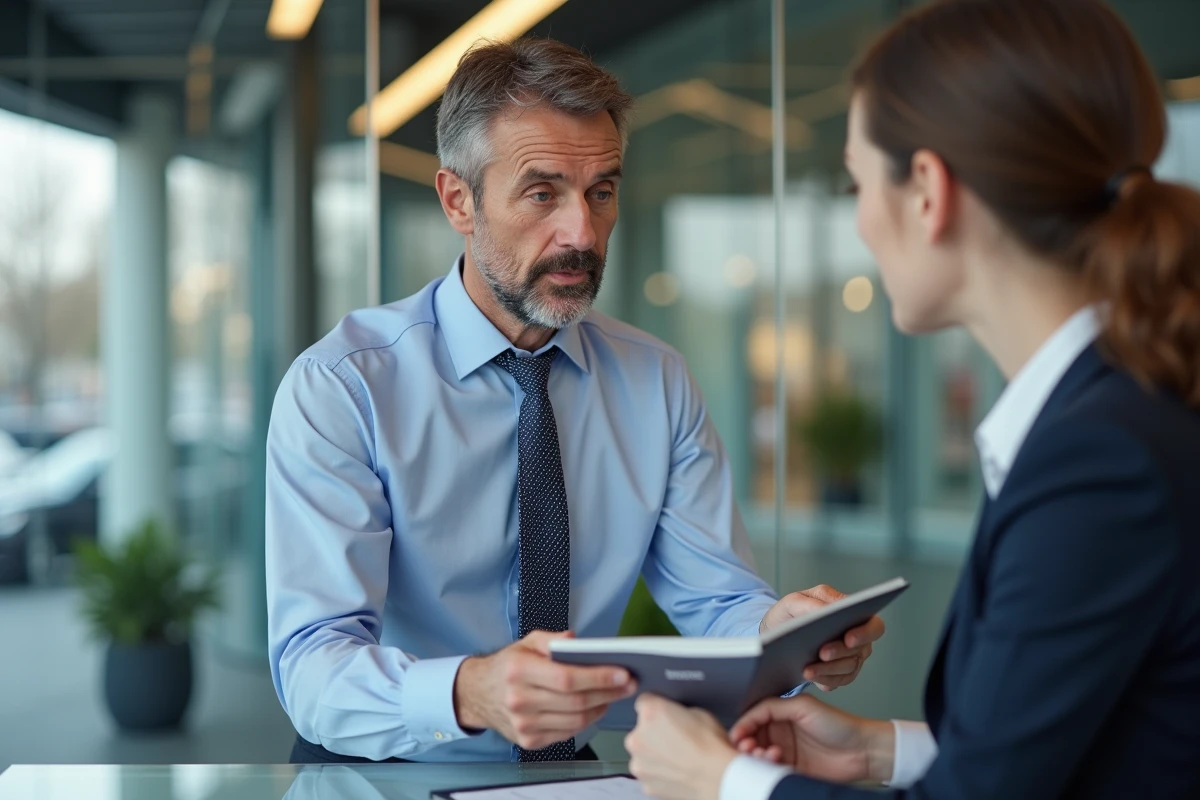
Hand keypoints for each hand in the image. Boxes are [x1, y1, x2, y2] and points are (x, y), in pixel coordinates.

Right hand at [453, 631, 636, 750]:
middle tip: (629, 683)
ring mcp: (523, 724)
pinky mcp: (528, 740)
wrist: (478, 694)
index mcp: (518, 670)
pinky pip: (567, 733)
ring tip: (615, 694)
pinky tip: (594, 707)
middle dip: (608, 692)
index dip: (598, 677)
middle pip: (575, 701)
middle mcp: (519, 700)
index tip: (622, 673)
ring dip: (601, 707)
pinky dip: (586, 721)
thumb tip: (578, 642)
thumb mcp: (527, 642)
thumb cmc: (508, 665)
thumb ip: (553, 640)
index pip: (567, 678)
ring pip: (575, 721)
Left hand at [625, 695, 734, 799]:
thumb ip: (675, 712)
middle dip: (655, 734)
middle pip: (641, 730)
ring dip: (655, 754)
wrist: (719, 778)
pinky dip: (660, 773)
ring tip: (680, 758)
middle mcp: (638, 737)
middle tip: (676, 739)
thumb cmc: (712, 747)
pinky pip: (650, 774)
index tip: (664, 715)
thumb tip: (673, 717)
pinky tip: (678, 771)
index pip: (644, 702)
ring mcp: (639, 763)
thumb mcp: (697, 711)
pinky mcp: (646, 784)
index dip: (657, 708)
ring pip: (644, 754)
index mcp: (650, 712)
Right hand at [730, 694, 894, 784]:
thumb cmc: (838, 725)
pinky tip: (775, 761)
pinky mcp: (791, 769)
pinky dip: (767, 767)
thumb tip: (748, 716)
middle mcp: (781, 732)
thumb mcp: (802, 706)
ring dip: (756, 755)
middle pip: (753, 737)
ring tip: (765, 754)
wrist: (862, 751)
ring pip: (759, 754)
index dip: (743, 725)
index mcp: (782, 713)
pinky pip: (771, 769)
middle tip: (747, 747)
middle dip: (746, 742)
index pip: (753, 717)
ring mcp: (786, 751)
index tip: (737, 734)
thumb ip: (773, 707)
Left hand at [759, 584, 884, 689]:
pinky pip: (837, 681)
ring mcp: (849, 658)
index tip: (848, 638)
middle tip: (823, 653)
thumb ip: (810, 602)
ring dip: (828, 669)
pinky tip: (809, 676)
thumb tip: (826, 610)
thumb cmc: (791, 613)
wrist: (776, 632)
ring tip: (808, 670)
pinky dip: (823, 679)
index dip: (865, 633)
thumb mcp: (794, 602)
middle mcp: (857, 639)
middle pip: (861, 650)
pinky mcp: (838, 675)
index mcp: (852, 615)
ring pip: (849, 668)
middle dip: (841, 652)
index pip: (874, 626)